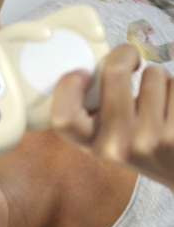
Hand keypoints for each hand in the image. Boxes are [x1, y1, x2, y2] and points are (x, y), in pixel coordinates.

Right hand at [51, 44, 173, 190]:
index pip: (63, 117)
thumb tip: (96, 61)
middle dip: (124, 55)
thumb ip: (94, 108)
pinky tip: (170, 108)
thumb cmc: (137, 144)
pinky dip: (173, 88)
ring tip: (154, 99)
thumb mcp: (105, 135)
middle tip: (129, 59)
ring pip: (152, 74)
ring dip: (155, 77)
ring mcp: (148, 140)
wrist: (173, 171)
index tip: (81, 74)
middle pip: (114, 72)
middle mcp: (116, 145)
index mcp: (91, 144)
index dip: (67, 86)